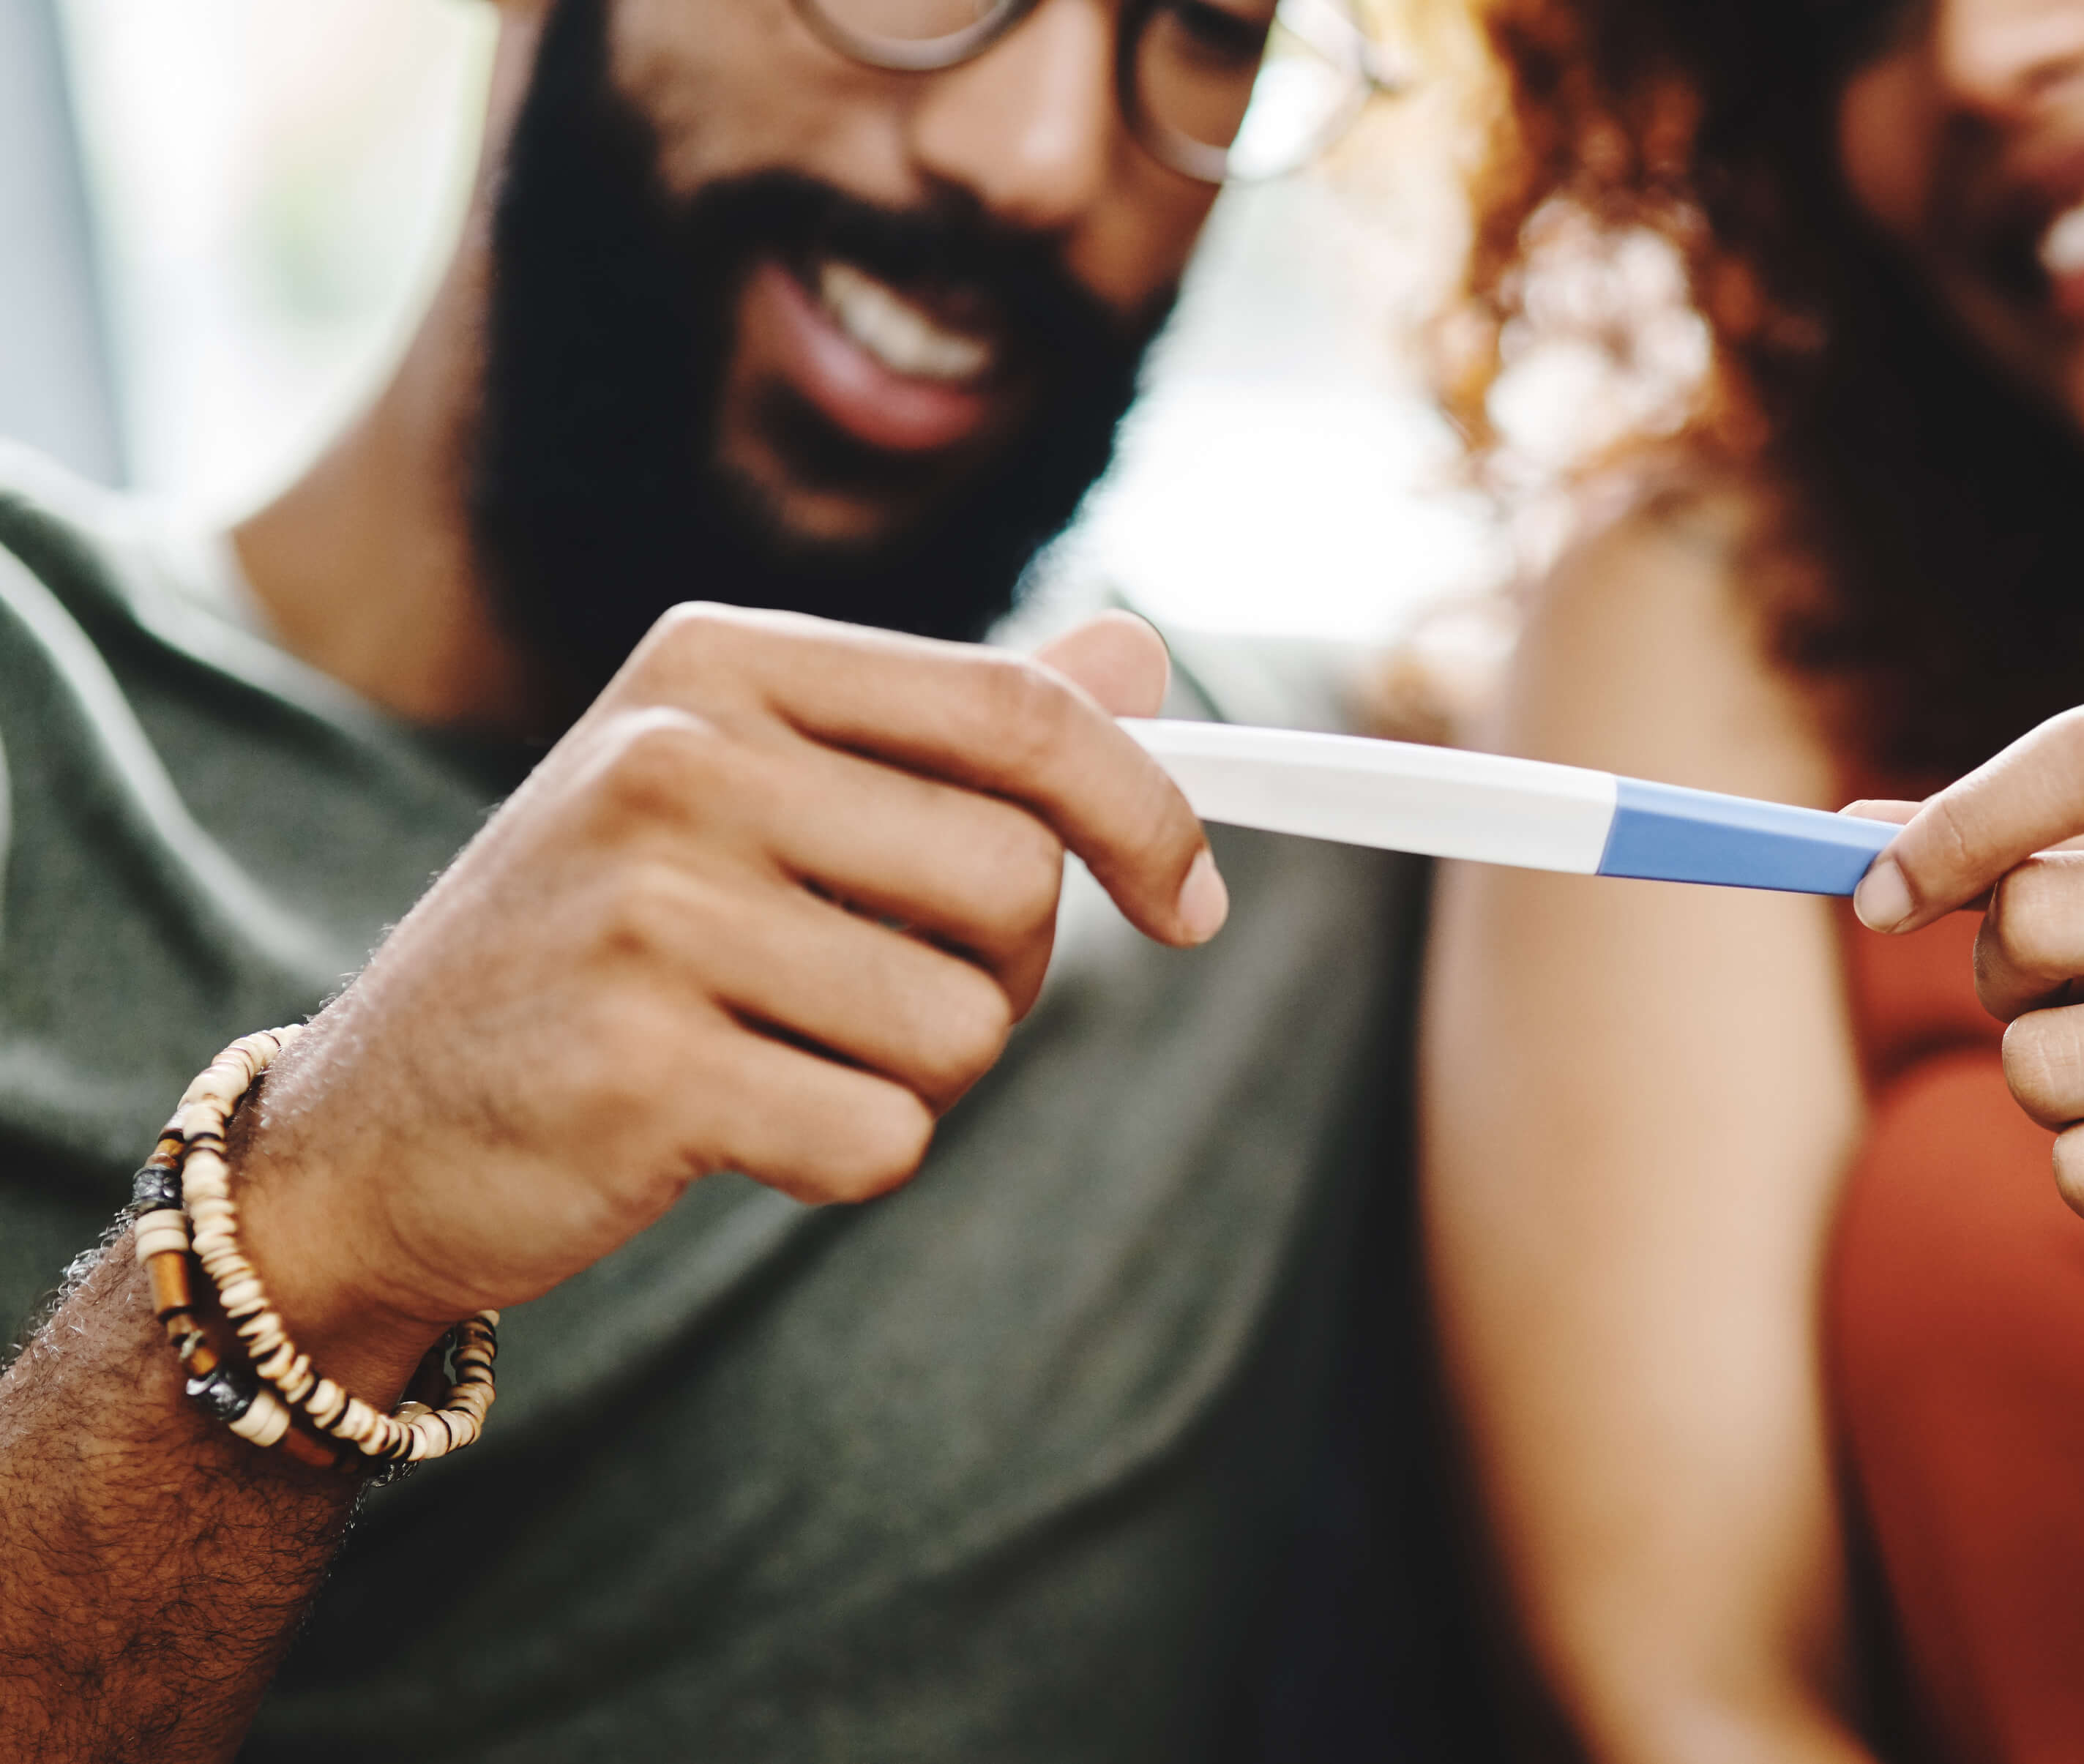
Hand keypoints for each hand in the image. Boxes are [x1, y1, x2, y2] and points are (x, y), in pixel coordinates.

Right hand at [233, 605, 1224, 1387]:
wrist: (371, 1127)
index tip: (1194, 904)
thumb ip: (951, 726)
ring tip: (786, 1058)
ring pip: (964, 1026)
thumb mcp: (752, 791)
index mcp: (719, 664)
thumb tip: (1139, 650)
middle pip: (1017, 878)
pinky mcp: (634, 1065)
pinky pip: (882, 1137)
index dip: (1148, 814)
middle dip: (1003, 972)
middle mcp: (675, 756)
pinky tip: (734, 1128)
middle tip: (884, 999)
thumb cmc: (605, 946)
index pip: (1019, 712)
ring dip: (919, 1078)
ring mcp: (645, 909)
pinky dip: (846, 1159)